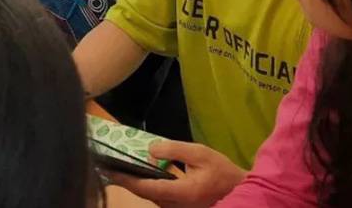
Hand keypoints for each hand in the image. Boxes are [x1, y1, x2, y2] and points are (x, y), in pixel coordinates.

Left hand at [107, 141, 246, 207]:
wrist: (243, 193)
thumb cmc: (222, 173)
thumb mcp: (199, 154)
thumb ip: (174, 150)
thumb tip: (150, 151)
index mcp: (181, 193)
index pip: (146, 187)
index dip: (126, 179)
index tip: (108, 171)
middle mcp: (176, 206)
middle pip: (145, 195)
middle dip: (126, 181)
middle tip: (108, 167)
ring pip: (152, 198)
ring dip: (136, 184)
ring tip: (120, 168)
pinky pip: (160, 199)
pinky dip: (148, 187)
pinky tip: (141, 174)